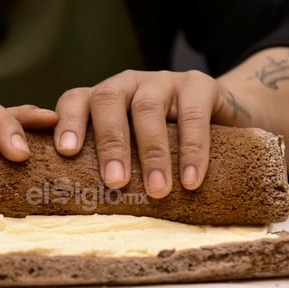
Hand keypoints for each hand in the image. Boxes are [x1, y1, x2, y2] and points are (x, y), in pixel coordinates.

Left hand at [53, 70, 254, 197]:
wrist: (221, 119)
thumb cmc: (164, 143)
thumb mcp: (132, 149)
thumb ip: (107, 164)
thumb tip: (80, 207)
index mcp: (103, 98)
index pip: (76, 100)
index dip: (67, 122)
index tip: (66, 152)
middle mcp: (128, 83)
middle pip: (109, 101)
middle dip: (110, 143)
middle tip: (115, 182)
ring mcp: (162, 80)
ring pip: (148, 108)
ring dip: (152, 152)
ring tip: (157, 190)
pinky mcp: (199, 84)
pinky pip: (193, 115)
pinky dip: (192, 150)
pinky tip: (190, 180)